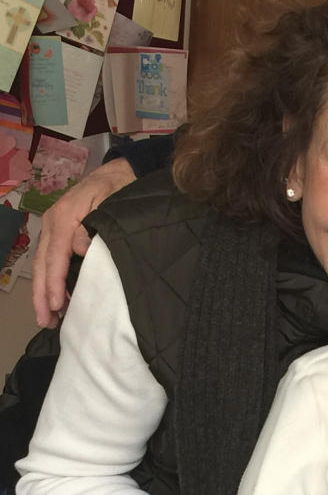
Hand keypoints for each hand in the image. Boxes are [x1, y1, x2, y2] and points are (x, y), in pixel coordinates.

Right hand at [32, 158, 136, 326]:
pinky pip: (51, 261)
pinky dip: (52, 282)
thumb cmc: (118, 188)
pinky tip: (59, 300)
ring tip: (48, 318)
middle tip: (45, 321)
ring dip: (44, 292)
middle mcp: (53, 223)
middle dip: (42, 295)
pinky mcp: (59, 234)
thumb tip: (80, 249)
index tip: (57, 305)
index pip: (56, 255)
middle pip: (44, 264)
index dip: (56, 282)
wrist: (117, 173)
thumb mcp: (111, 202)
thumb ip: (95, 224)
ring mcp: (54, 229)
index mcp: (64, 217)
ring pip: (44, 265)